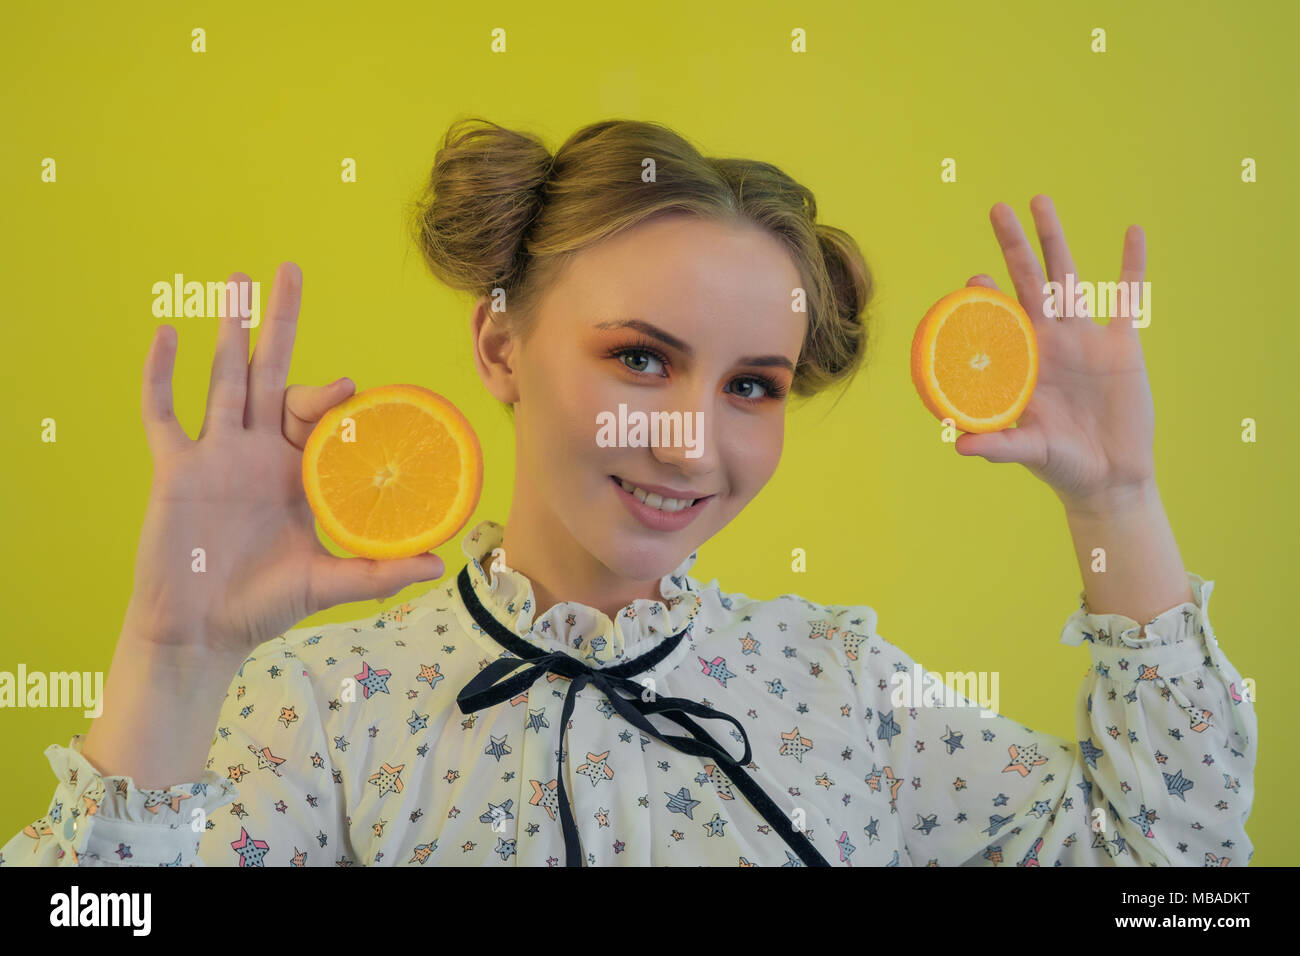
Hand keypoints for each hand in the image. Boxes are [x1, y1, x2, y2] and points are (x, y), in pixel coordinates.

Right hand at [126, 262, 445, 663]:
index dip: (330, 394)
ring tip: (236, 281)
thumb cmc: (263, 606)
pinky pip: (164, 414)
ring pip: (221, 379)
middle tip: (290, 271)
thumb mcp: (329, 584)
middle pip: (269, 373)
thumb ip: (378, 571)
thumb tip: (437, 564)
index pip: (315, 413)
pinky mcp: (173, 469)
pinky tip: (168, 334)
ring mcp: (213, 455)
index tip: (349, 389)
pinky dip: (162, 376)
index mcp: (296, 471)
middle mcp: (256, 452)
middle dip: (279, 323)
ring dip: (228, 331)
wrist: (200, 632)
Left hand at [956, 195, 1155, 511]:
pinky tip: (1132, 232)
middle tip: (996, 209)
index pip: (997, 318)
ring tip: (1040, 202)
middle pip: (1027, 282)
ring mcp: (1083, 339)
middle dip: (1013, 246)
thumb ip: (996, 444)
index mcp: (1020, 362)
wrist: (1109, 477)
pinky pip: (1127, 297)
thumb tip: (957, 445)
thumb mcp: (1027, 452)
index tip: (972, 278)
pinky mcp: (1121, 345)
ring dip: (1055, 239)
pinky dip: (1132, 265)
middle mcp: (1047, 342)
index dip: (984, 296)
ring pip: (1068, 277)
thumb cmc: (1060, 466)